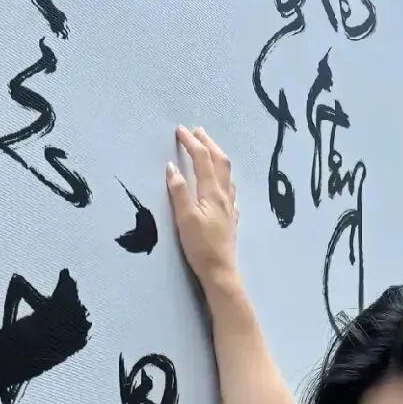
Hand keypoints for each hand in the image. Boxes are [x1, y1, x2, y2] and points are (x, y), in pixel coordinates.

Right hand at [166, 126, 238, 296]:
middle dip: (208, 144)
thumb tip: (172, 167)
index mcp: (212, 192)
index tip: (180, 131)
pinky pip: (230, 191)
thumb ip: (179, 191)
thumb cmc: (201, 247)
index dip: (191, 143)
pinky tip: (222, 185)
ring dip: (217, 158)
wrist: (220, 272)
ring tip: (209, 151)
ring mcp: (229, 207)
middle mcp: (224, 196)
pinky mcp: (230, 219)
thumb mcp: (185, 218)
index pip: (202, 159)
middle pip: (219, 162)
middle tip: (197, 132)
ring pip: (227, 175)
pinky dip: (223, 179)